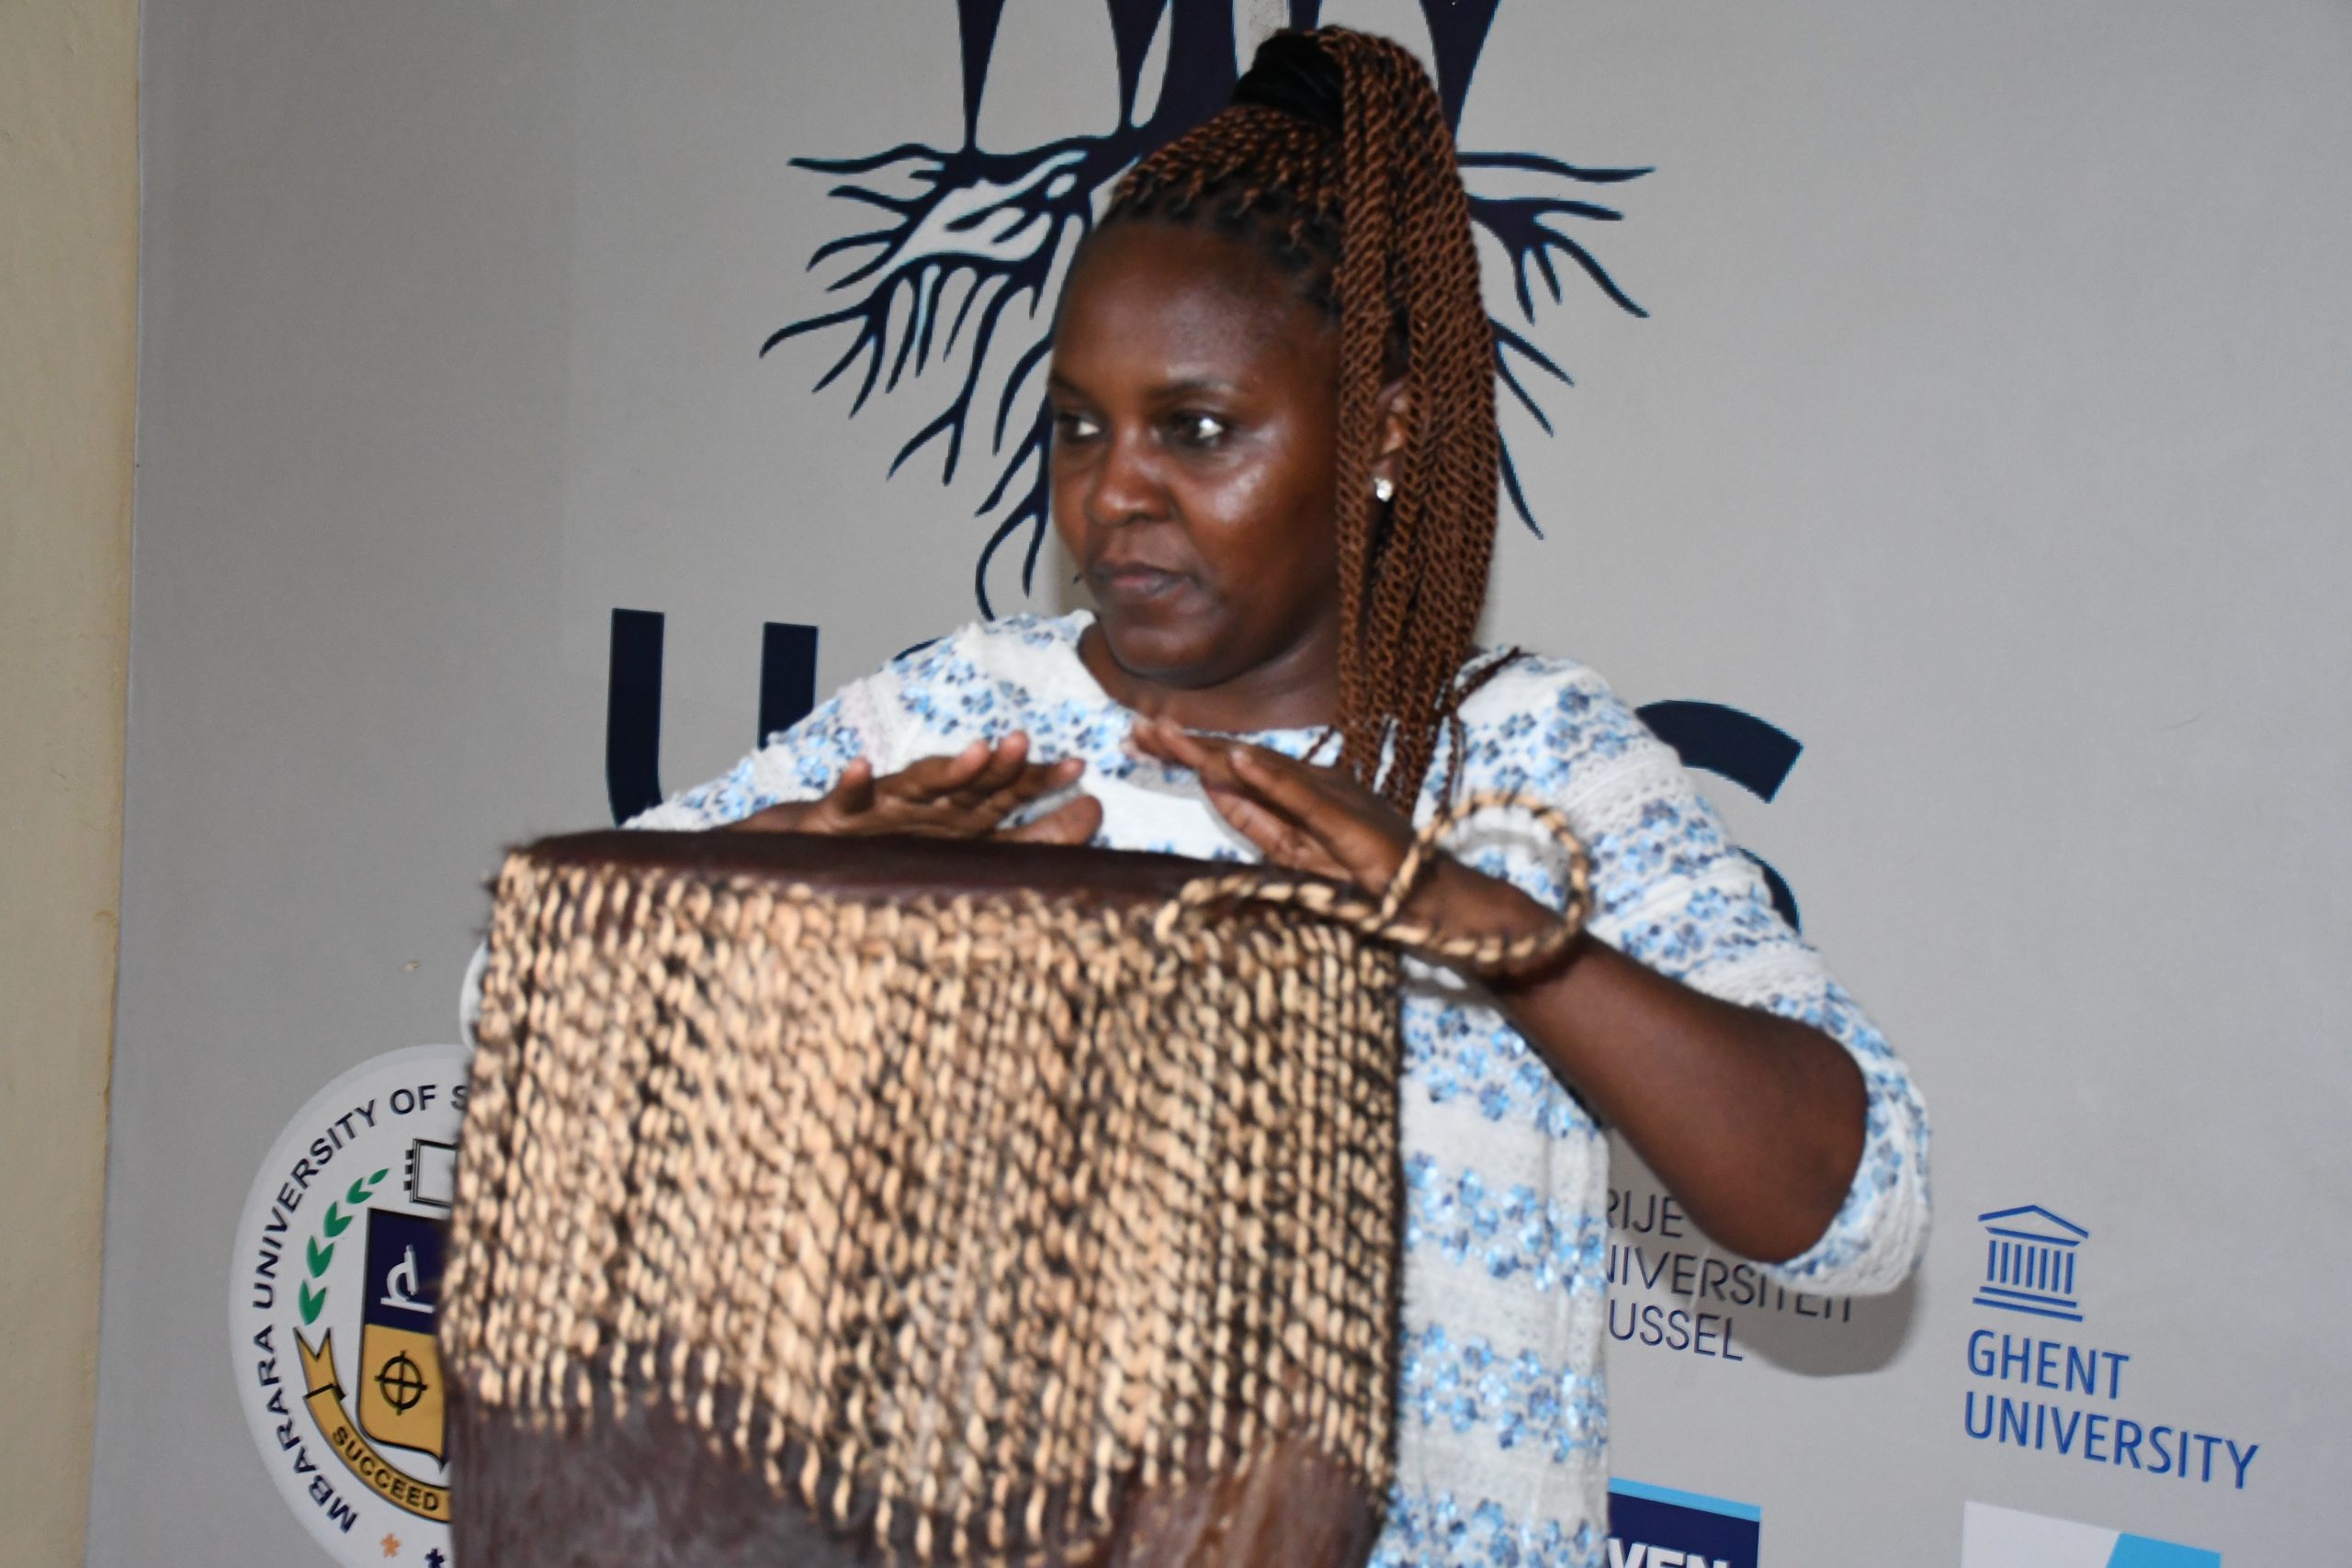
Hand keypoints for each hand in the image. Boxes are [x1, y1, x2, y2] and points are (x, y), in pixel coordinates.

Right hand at [730, 733, 1102, 844]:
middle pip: (970, 784)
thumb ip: (1039, 837)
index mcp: (963, 814)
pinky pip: (846, 800)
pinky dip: (853, 783)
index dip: (1039, 781)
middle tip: (1027, 744)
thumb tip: (1098, 810)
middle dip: (999, 766)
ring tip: (977, 752)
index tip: (1077, 768)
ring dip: (948, 768)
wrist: (821, 855)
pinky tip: (862, 767)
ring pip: (919, 785)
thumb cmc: (904, 847)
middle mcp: (930, 805)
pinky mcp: (840, 818)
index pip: (1007, 794)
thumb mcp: (977, 848)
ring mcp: (885, 808)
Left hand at [1126, 717, 1551, 954]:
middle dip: (1187, 743)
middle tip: (1136, 726)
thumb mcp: (1298, 856)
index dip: (1188, 750)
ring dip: (1214, 750)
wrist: (1440, 906)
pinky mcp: (1353, 823)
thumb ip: (1258, 822)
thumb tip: (1213, 785)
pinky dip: (1269, 777)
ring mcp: (1336, 799)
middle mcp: (1316, 785)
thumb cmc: (1374, 885)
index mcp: (1301, 794)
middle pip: (1241, 760)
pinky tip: (1236, 760)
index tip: (1141, 735)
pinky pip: (1304, 798)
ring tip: (1170, 734)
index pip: (1235, 768)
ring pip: (1264, 769)